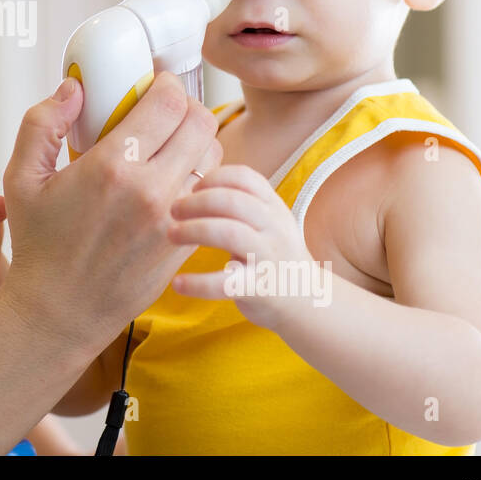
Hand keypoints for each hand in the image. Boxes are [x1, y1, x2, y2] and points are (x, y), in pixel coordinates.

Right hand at [0, 72, 222, 346]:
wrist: (59, 312)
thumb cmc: (38, 245)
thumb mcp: (21, 178)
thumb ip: (43, 124)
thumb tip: (74, 87)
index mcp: (112, 167)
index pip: (169, 103)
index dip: (167, 84)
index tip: (155, 84)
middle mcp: (150, 191)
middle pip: (202, 122)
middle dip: (187, 105)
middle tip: (166, 109)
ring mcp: (173, 219)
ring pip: (213, 156)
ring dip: (197, 141)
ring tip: (170, 144)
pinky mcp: (184, 242)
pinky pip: (210, 193)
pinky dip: (198, 176)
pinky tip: (171, 178)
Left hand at [167, 164, 320, 331]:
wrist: (308, 302)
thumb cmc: (273, 255)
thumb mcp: (268, 222)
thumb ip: (241, 203)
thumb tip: (192, 181)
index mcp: (274, 207)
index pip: (245, 177)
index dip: (213, 177)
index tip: (192, 187)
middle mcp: (275, 228)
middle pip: (232, 201)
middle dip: (196, 201)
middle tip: (173, 210)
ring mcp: (268, 258)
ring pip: (229, 233)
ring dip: (193, 230)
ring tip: (172, 235)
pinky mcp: (260, 290)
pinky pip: (225, 283)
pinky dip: (198, 283)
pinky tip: (178, 283)